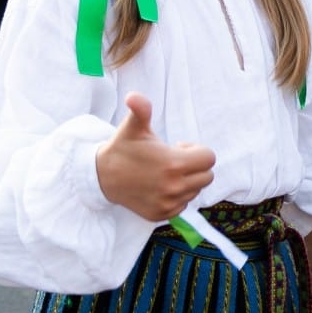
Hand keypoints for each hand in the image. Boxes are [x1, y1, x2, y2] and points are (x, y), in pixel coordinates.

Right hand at [96, 93, 214, 220]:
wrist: (102, 177)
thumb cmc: (123, 148)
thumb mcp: (134, 126)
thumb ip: (141, 109)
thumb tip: (134, 97)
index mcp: (174, 164)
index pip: (209, 159)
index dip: (196, 151)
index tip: (178, 147)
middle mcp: (174, 187)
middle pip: (207, 176)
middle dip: (195, 166)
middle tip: (174, 160)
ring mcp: (168, 203)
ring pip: (195, 191)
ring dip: (187, 181)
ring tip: (165, 172)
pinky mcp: (161, 215)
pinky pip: (183, 205)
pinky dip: (177, 196)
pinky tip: (160, 186)